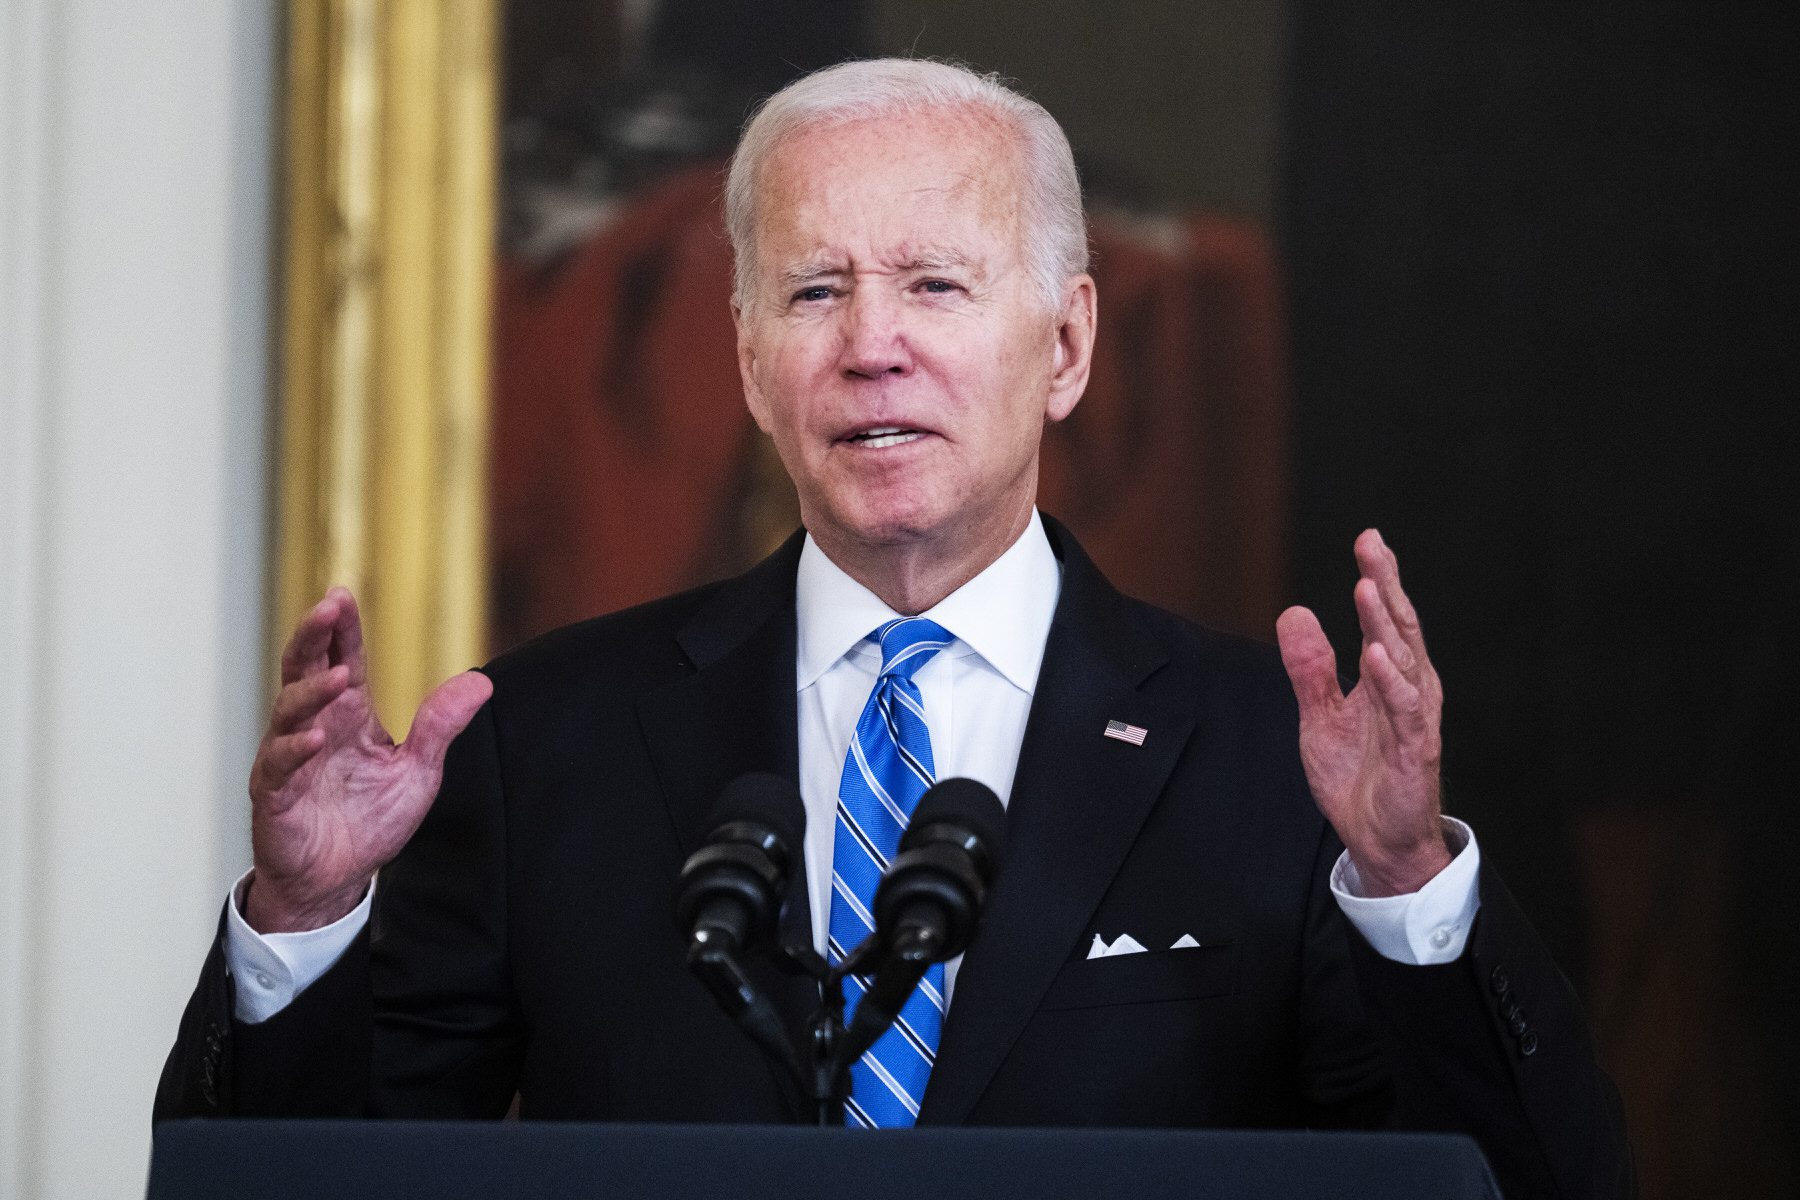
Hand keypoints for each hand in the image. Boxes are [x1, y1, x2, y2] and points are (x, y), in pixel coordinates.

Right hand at [245, 587, 492, 931]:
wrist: (337, 880)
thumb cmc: (370, 822)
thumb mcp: (418, 770)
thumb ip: (441, 725)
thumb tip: (483, 682)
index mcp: (348, 717)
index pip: (344, 659)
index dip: (342, 628)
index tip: (342, 594)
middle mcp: (315, 727)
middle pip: (306, 669)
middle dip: (314, 635)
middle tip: (328, 607)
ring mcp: (290, 758)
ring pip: (289, 710)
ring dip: (312, 690)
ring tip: (339, 675)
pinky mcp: (275, 794)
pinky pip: (280, 765)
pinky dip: (295, 750)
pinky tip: (315, 739)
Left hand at [1276, 530, 1449, 895]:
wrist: (1377, 840)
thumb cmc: (1359, 776)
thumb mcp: (1321, 715)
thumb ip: (1310, 668)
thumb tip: (1293, 613)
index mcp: (1389, 678)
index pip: (1384, 619)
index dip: (1378, 578)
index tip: (1367, 538)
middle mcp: (1408, 690)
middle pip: (1398, 627)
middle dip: (1385, 583)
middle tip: (1372, 544)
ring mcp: (1413, 719)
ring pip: (1401, 661)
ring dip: (1384, 624)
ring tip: (1367, 586)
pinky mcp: (1413, 751)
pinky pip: (1404, 711)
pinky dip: (1390, 682)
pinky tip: (1375, 654)